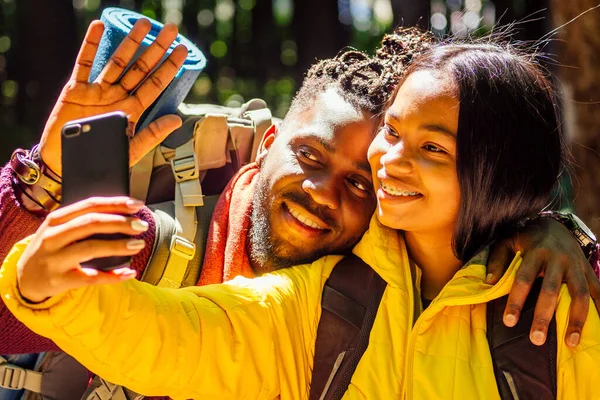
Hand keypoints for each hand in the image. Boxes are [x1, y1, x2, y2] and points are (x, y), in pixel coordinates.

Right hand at [17, 197, 148, 302]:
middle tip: (141, 225)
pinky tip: (130, 272)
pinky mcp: (60, 280)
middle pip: (91, 223)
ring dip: (119, 246)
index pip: (89, 205)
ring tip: (139, 244)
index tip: (137, 205)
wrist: (24, 279)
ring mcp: (55, 259)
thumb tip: (122, 211)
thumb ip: (83, 219)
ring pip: (92, 248)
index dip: (115, 203)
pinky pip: (92, 277)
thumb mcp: (59, 229)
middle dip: (120, 222)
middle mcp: (53, 237)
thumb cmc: (51, 248)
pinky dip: (113, 276)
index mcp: (56, 219)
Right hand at [39, 19, 186, 175]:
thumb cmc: (101, 159)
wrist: (66, 165)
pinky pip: (84, 63)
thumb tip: (177, 119)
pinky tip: (99, 26)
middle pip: (140, 68)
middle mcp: (118, 96)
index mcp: (133, 110)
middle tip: (171, 29)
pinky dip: (90, 44)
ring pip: (117, 61)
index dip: (169, 67)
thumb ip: (153, 134)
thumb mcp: (131, 150)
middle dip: (156, 48)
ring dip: (130, 42)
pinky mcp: (76, 90)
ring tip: (143, 24)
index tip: (183, 50)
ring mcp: (98, 91)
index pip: (156, 84)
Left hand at [487, 217, 598, 347]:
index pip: (523, 279)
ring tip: (570, 343)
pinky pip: (598, 291)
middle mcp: (558, 258)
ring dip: (576, 320)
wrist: (554, 223)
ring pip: (580, 294)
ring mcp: (576, 264)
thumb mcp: (506, 241)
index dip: (516, 301)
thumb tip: (490, 283)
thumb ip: (498, 261)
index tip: (509, 322)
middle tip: (536, 339)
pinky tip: (598, 328)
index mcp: (535, 252)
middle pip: (551, 290)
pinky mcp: (588, 270)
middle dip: (543, 316)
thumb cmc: (525, 237)